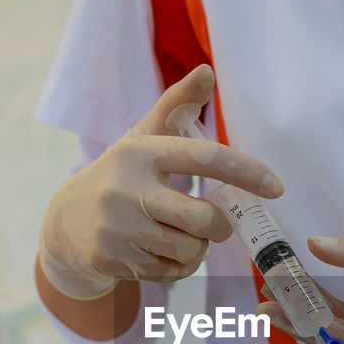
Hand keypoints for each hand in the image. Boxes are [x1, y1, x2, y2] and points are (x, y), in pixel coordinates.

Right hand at [38, 65, 283, 299]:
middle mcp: (126, 189)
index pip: (204, 157)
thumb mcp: (144, 137)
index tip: (277, 187)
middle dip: (220, 225)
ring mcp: (116, 228)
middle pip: (203, 218)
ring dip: (197, 248)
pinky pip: (170, 272)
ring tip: (182, 236)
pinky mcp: (111, 260)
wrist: (66, 221)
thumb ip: (176, 104)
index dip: (246, 171)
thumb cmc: (122, 175)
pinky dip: (177, 266)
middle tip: (214, 223)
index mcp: (141, 153)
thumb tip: (208, 71)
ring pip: (188, 250)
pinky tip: (161, 252)